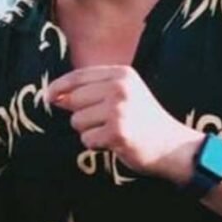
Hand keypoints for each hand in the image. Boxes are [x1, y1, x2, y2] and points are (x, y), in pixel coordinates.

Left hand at [48, 65, 201, 182]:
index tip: (47, 96)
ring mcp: (119, 110)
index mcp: (121, 74)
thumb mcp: (123, 94)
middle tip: (103, 122)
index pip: (78, 76)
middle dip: (80, 115)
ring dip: (89, 131)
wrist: (173, 146)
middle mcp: (120, 89)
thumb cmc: (142, 120)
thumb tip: (53, 96)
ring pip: (77, 121)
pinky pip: (87, 139)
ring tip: (111, 131)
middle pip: (74, 100)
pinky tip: (114, 143)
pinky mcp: (117, 133)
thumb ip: (91, 90)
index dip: (59, 86)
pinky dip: (96, 145)